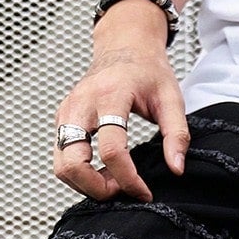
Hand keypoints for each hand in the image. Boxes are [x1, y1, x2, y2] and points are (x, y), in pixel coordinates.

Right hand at [53, 13, 189, 201]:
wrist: (123, 47)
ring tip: (112, 181)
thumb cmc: (147, 72)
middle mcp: (82, 103)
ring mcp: (67, 111)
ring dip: (85, 184)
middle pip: (73, 161)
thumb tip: (176, 168)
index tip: (143, 191)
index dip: (128, 179)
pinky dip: (79, 173)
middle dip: (97, 187)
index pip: (112, 149)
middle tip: (121, 190)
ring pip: (61, 164)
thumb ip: (177, 134)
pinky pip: (61, 156)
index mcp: (110, 96)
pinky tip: (102, 171)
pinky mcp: (62, 119)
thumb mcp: (172, 98)